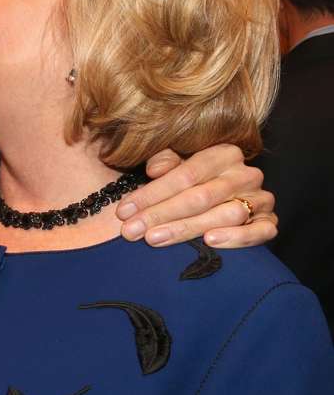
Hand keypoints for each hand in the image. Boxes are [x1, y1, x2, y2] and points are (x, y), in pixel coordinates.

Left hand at [116, 144, 276, 247]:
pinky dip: (237, 238)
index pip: (185, 174)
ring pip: (224, 215)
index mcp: (223, 153)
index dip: (152, 194)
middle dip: (161, 215)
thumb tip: (155, 169)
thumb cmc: (194, 183)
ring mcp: (261, 198)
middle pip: (200, 196)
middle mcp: (245, 174)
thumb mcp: (178, 166)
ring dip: (187, 228)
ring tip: (156, 239)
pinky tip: (210, 241)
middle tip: (132, 231)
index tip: (124, 211)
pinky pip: (260, 231)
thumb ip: (165, 163)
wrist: (227, 200)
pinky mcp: (270, 222)